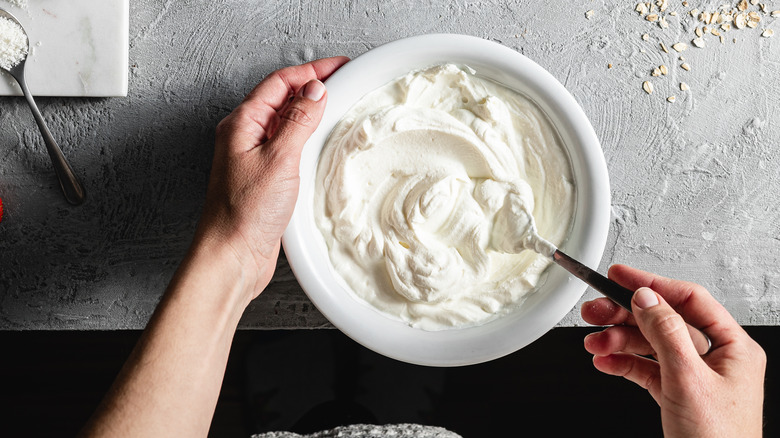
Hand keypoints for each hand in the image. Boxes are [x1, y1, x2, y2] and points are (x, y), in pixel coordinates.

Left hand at [192, 56, 349, 301]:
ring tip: (338, 105)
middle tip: (344, 81)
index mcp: (242, 124)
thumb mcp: (278, 160)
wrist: (233, 256)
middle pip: (282, 97)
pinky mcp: (265, 177)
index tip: (340, 66)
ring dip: (311, 111)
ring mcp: (255, 157)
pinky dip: (308, 137)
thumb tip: (315, 91)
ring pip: (286, 122)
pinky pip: (289, 146)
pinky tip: (322, 143)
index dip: (312, 70)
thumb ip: (298, 122)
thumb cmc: (244, 213)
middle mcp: (246, 137)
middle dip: (313, 85)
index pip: (280, 82)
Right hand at [581, 264, 765, 437]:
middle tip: (595, 311)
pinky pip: (646, 369)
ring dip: (618, 341)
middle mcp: (715, 358)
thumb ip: (666, 333)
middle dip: (625, 316)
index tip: (620, 276)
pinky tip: (605, 361)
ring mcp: (695, 376)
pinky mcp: (677, 394)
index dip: (652, 284)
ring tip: (595, 342)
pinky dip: (623, 364)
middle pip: (663, 321)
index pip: (688, 300)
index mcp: (733, 347)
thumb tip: (646, 297)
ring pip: (650, 345)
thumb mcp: (688, 379)